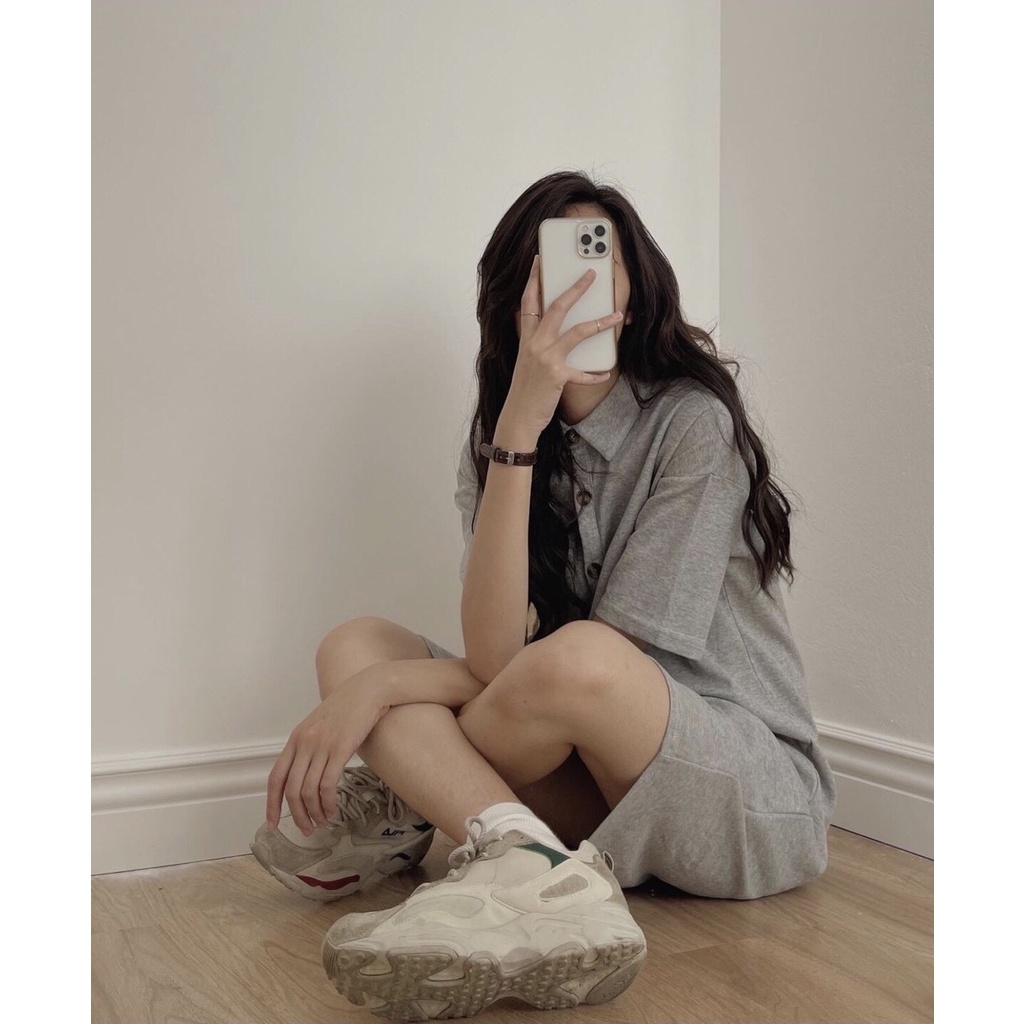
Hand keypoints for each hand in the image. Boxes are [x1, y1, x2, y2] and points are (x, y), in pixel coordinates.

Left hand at [265, 670, 388, 834]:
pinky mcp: (341, 749)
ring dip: (314, 812)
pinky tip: (333, 809)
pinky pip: (328, 785)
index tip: (273, 824)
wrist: (367, 690)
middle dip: (297, 815)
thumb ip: (309, 747)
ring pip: (309, 790)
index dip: (271, 804)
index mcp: (296, 739)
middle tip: (307, 829)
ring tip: (322, 821)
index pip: (275, 778)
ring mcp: (322, 746)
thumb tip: (305, 776)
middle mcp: (304, 743)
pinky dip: (328, 803)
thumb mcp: (319, 726)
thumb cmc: (346, 708)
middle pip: (291, 789)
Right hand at [501, 255, 622, 442]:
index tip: (539, 261)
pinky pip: (583, 372)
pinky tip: (606, 372)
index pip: (528, 302)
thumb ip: (537, 343)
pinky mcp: (557, 376)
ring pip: (577, 332)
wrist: (517, 417)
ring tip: (617, 316)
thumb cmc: (524, 390)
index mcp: (526, 338)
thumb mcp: (526, 361)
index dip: (533, 280)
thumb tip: (555, 329)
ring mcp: (546, 359)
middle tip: (591, 275)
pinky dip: (595, 373)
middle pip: (557, 307)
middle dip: (576, 289)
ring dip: (601, 323)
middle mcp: (534, 344)